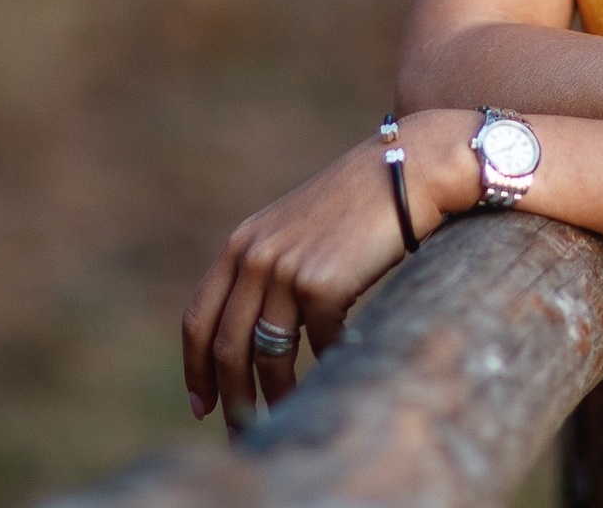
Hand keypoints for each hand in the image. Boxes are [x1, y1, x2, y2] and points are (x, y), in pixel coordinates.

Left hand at [181, 110, 475, 428]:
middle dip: (231, 394)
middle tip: (239, 429)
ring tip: (284, 413)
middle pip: (226, 344)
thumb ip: (269, 270)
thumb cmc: (358, 205)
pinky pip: (319, 343)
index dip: (196, 367)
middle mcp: (254, 256)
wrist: (405, 173)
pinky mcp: (321, 284)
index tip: (203, 404)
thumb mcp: (296, 231)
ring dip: (275, 392)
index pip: (198, 317)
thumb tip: (257, 338)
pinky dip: (329, 361)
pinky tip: (340, 364)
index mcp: (241, 244)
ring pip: (267, 354)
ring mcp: (285, 270)